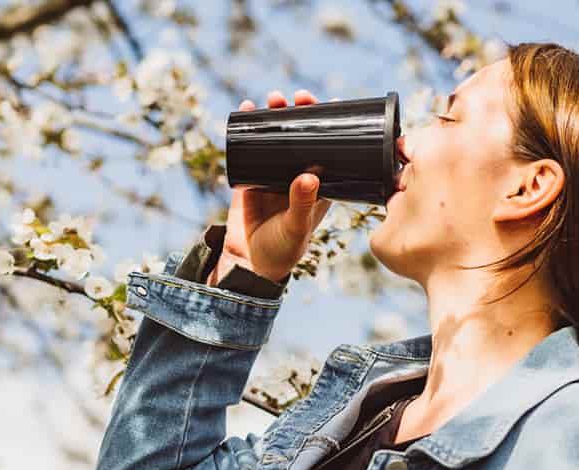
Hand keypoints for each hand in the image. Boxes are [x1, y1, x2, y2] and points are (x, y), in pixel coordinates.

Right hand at [214, 89, 332, 284]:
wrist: (248, 263)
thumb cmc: (282, 250)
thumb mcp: (296, 227)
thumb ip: (303, 204)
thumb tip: (309, 176)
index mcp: (318, 186)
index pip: (329, 150)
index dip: (331, 127)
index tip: (331, 103)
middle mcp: (297, 175)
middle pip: (302, 136)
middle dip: (300, 113)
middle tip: (299, 97)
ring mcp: (273, 173)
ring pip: (276, 136)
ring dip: (275, 114)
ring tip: (274, 99)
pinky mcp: (250, 174)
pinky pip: (249, 144)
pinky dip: (248, 125)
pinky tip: (248, 107)